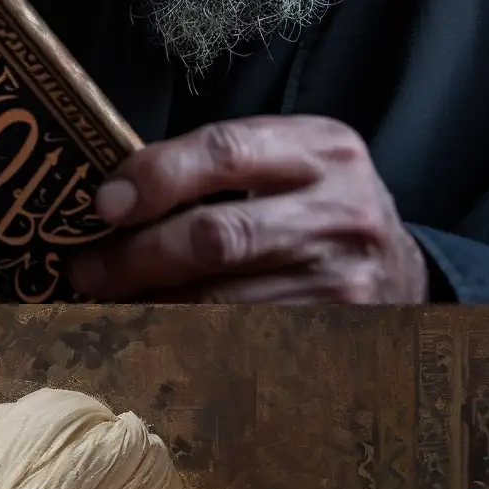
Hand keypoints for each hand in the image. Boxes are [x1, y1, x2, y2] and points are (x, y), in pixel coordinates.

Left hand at [70, 116, 429, 302]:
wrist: (400, 269)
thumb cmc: (319, 208)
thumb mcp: (292, 163)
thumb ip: (222, 166)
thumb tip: (114, 199)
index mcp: (324, 149)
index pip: (227, 153)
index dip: (156, 178)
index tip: (102, 205)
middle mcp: (342, 210)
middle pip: (219, 235)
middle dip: (138, 256)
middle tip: (88, 270)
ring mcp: (344, 278)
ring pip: (223, 300)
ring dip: (152, 305)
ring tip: (111, 302)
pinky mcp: (337, 331)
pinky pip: (241, 339)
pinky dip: (187, 337)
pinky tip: (157, 329)